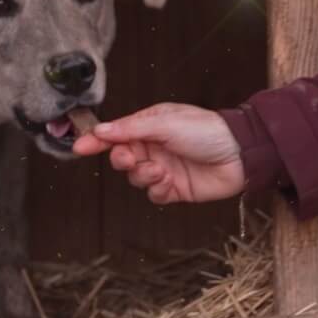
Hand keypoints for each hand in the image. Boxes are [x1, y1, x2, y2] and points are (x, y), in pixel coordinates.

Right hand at [70, 102, 245, 204]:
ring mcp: (164, 169)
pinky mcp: (175, 189)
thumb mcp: (165, 123)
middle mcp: (155, 147)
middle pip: (123, 158)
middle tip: (132, 158)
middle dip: (124, 160)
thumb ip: (130, 128)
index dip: (97, 141)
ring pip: (136, 178)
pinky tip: (168, 182)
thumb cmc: (205, 130)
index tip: (79, 147)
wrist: (239, 155)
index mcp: (150, 126)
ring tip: (160, 170)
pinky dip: (157, 190)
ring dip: (144, 175)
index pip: (117, 134)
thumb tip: (101, 130)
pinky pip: (153, 194)